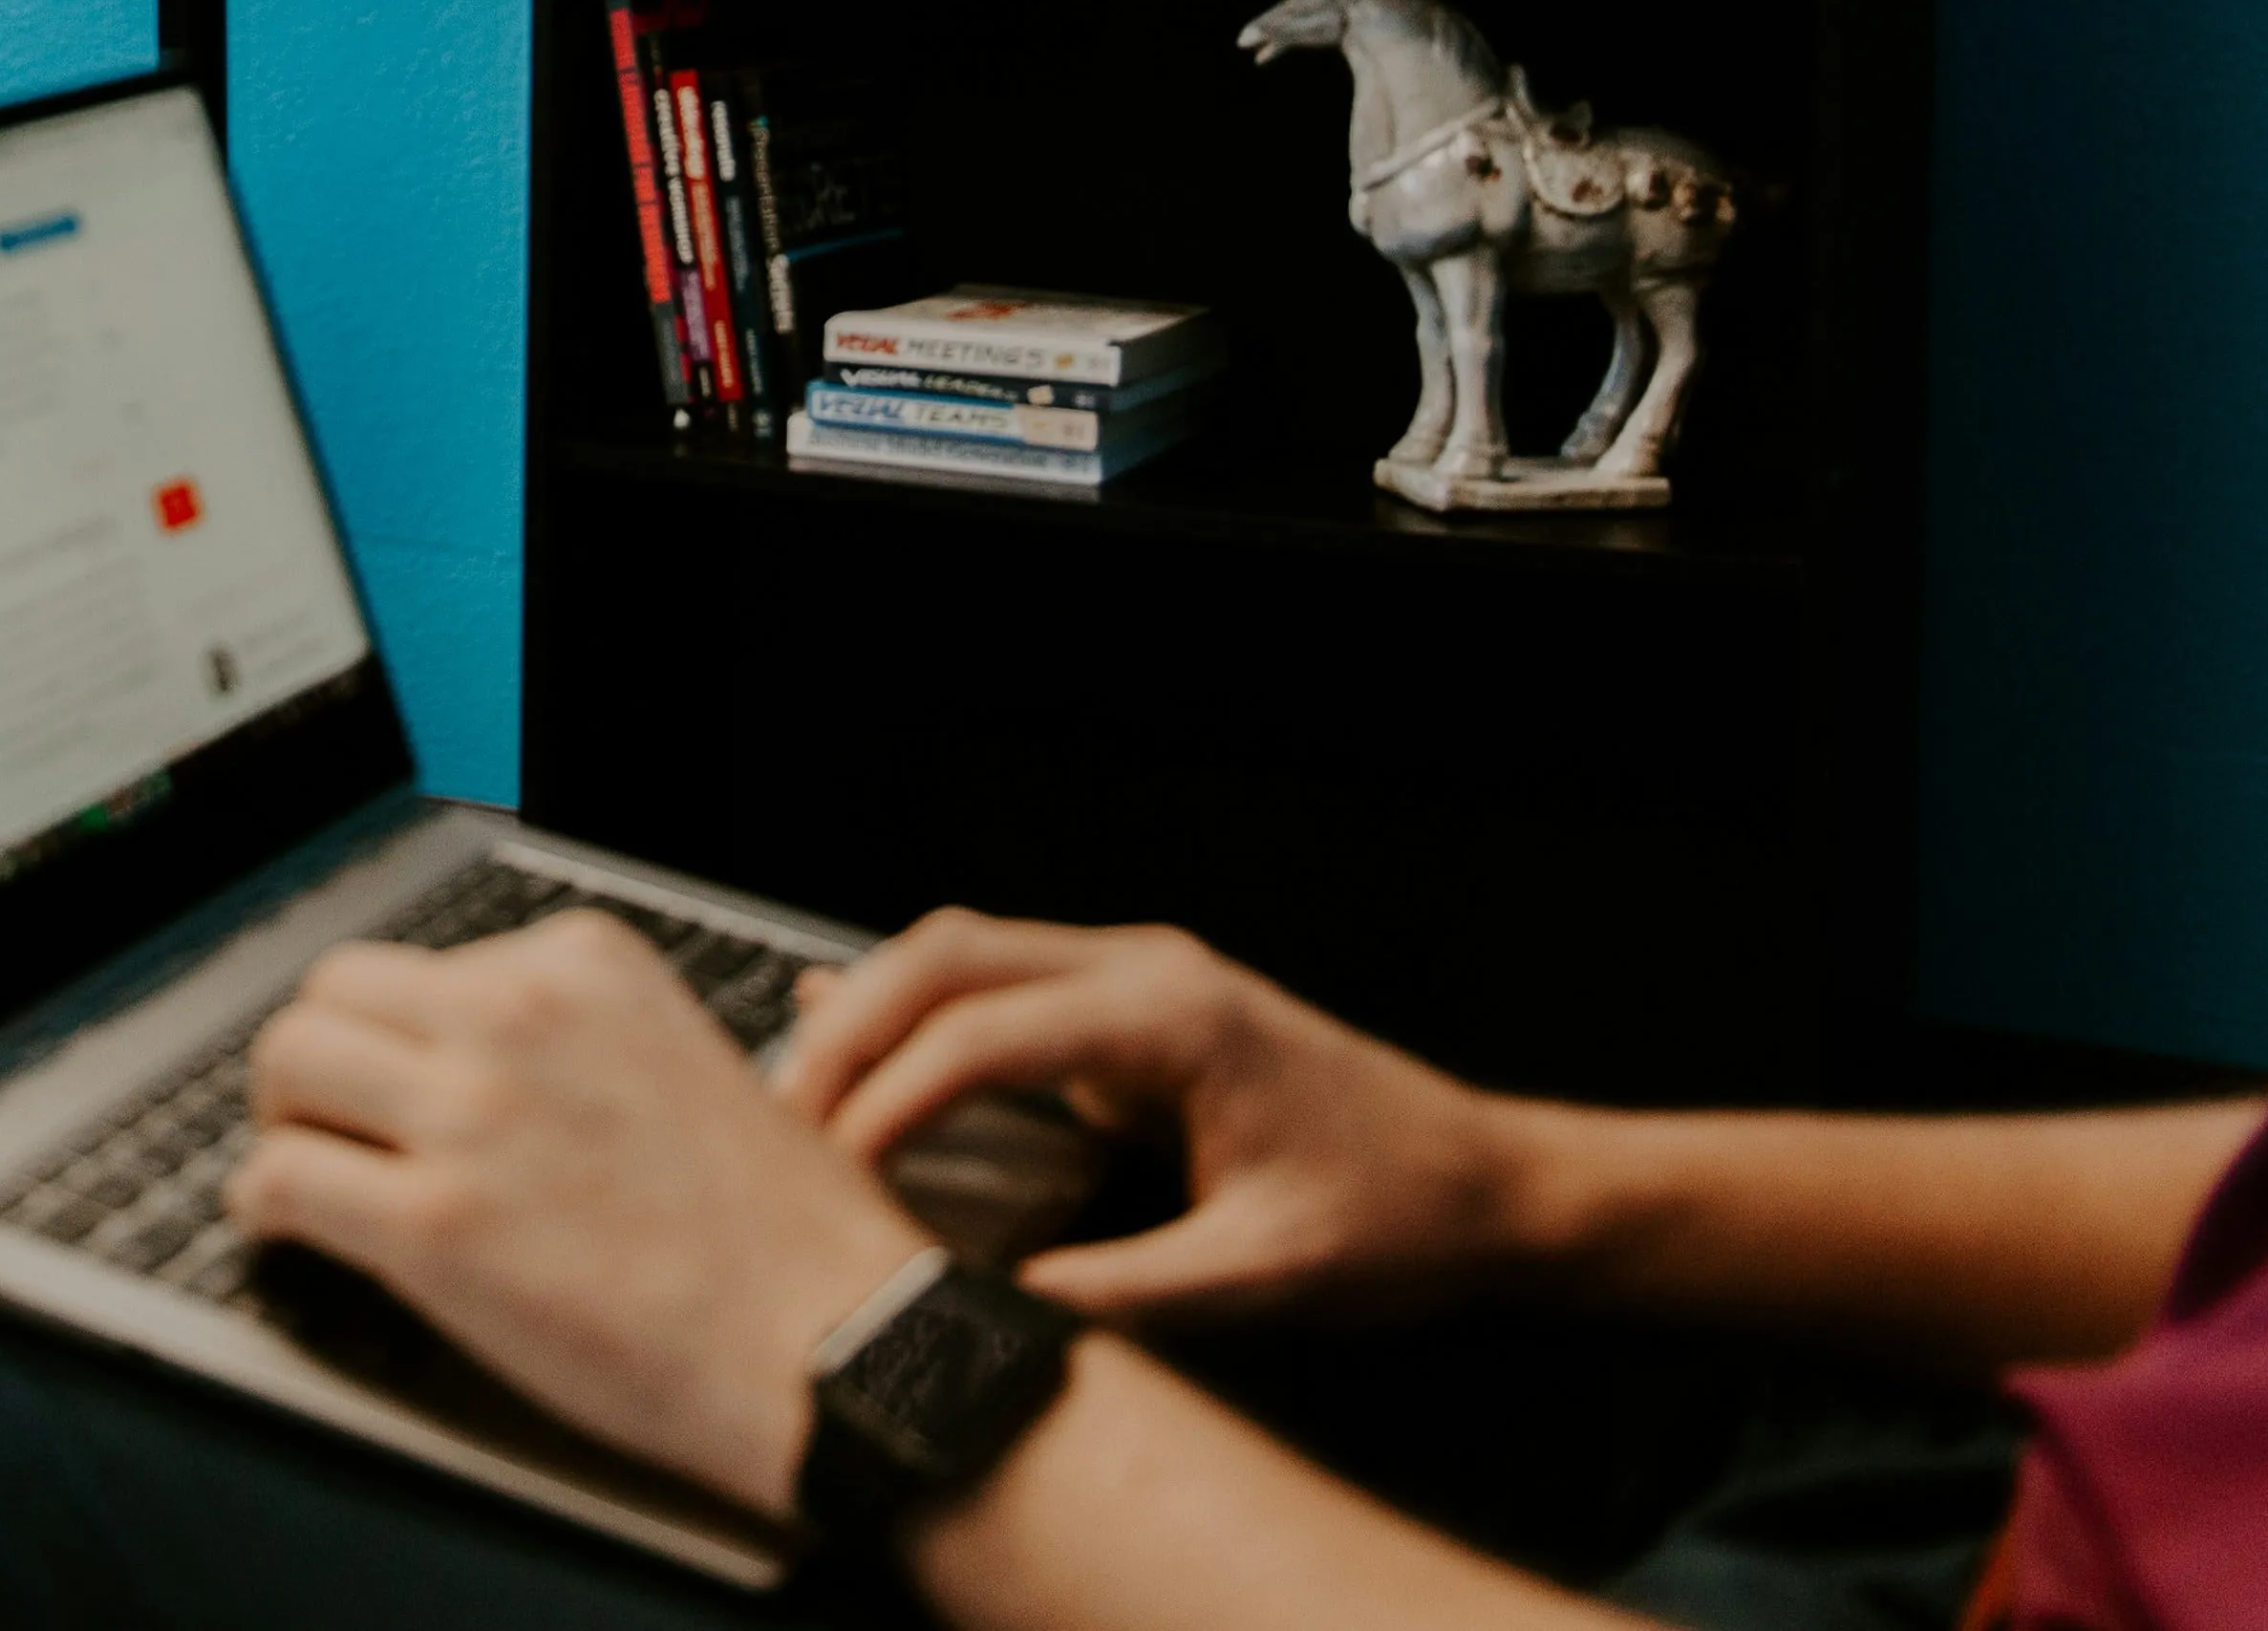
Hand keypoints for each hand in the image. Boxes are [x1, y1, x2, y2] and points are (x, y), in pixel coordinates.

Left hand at [225, 912, 931, 1519]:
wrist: (832, 1344)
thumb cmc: (785, 1236)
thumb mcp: (684, 1064)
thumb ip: (578, 1043)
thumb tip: (478, 1068)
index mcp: (584, 966)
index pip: (427, 963)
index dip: (399, 1035)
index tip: (397, 1083)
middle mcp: (518, 1015)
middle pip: (334, 989)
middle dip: (318, 1058)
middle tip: (321, 1117)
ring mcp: (472, 1113)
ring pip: (288, 1060)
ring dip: (279, 1118)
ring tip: (297, 1165)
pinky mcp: (435, 1224)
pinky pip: (281, 1179)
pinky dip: (262, 1205)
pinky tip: (283, 1229)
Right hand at [770, 914, 1534, 1329]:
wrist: (1488, 1186)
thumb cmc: (1396, 1219)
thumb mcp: (1260, 1275)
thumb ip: (1122, 1293)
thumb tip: (994, 1311)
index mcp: (1175, 1016)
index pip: (983, 1033)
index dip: (890, 1099)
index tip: (832, 1169)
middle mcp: (1148, 971)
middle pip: (948, 956)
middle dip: (848, 1029)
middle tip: (779, 1118)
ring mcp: (1139, 978)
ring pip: (961, 956)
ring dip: (871, 1014)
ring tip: (800, 1097)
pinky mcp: (1133, 1011)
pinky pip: (997, 986)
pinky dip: (915, 1010)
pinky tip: (842, 1021)